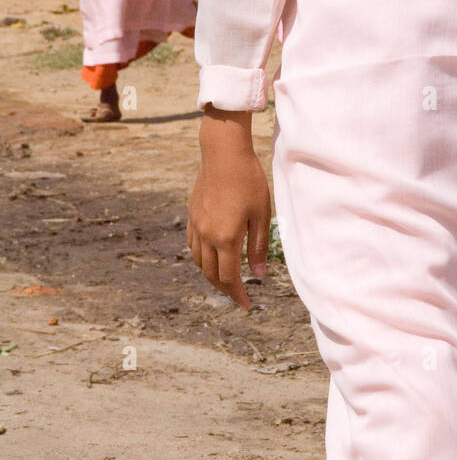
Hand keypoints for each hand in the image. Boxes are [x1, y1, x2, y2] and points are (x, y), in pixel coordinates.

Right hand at [188, 112, 270, 309]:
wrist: (224, 154)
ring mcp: (197, 226)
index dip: (238, 294)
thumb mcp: (261, 213)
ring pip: (199, 262)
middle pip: (212, 274)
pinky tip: (210, 257)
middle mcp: (207, 236)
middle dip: (225, 289)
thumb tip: (258, 274)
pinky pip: (192, 246)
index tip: (247, 305)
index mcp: (226, 238)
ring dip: (211, 276)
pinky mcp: (192, 216)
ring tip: (226, 280)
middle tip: (238, 296)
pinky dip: (201, 259)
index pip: (230, 277)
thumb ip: (258, 246)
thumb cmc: (248, 180)